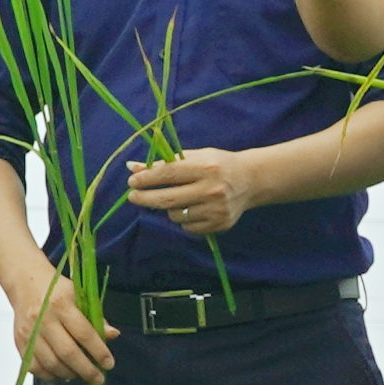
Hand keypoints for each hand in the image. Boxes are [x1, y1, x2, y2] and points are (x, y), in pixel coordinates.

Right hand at [8, 277, 113, 384]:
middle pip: (67, 352)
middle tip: (98, 379)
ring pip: (51, 364)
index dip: (99, 351)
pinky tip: (62, 373)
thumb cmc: (56, 290)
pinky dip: (50, 376)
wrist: (25, 283)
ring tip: (81, 375)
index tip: (109, 364)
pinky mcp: (19, 342)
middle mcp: (43, 319)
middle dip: (86, 370)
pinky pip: (35, 368)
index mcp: (61, 304)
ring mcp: (28, 332)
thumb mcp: (79, 295)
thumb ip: (96, 317)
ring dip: (70, 374)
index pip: (84, 333)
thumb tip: (112, 335)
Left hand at [123, 149, 256, 237]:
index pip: (168, 174)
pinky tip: (192, 208)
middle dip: (145, 198)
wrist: (251, 180)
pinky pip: (188, 227)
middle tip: (133, 196)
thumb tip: (132, 167)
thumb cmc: (218, 165)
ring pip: (176, 215)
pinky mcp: (220, 225)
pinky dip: (184, 219)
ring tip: (176, 198)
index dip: (146, 178)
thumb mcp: (195, 157)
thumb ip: (165, 162)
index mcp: (206, 167)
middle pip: (167, 199)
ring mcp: (216, 210)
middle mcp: (212, 189)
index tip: (132, 181)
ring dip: (168, 208)